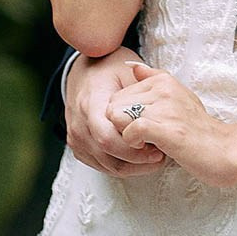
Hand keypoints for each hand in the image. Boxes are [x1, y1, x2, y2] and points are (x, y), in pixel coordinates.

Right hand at [65, 49, 165, 176]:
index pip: (107, 137)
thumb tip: (158, 112)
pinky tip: (139, 159)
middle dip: (136, 161)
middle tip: (160, 157)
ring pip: (105, 165)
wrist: (85, 70)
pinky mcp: (78, 146)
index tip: (155, 146)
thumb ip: (140, 91)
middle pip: (107, 154)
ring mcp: (76, 137)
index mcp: (91, 103)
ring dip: (132, 166)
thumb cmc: (109, 69)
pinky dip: (121, 165)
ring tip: (154, 158)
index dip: (131, 147)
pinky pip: (100, 165)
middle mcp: (79, 123)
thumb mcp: (127, 71)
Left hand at [109, 63, 236, 186]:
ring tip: (144, 142)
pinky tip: (145, 147)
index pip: (119, 95)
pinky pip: (131, 130)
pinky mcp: (166, 129)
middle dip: (122, 125)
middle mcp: (164, 89)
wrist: (221, 149)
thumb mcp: (178, 96)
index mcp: (164, 80)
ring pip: (119, 117)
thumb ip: (154, 80)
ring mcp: (165, 108)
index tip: (141, 126)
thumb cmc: (197, 128)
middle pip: (115, 106)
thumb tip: (133, 66)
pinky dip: (132, 143)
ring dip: (126, 135)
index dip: (124, 116)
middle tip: (142, 137)